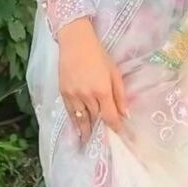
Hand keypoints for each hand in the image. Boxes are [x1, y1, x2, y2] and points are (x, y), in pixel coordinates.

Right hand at [57, 17, 130, 145]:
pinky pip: (70, 112)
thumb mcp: (114, 72)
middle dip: (100, 132)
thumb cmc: (98, 55)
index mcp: (102, 90)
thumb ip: (120, 95)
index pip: (110, 117)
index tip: (120, 136)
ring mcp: (73, 95)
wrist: (75, 42)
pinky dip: (75, 122)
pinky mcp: (63, 93)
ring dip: (86, 131)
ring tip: (89, 142)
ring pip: (81, 119)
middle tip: (104, 145)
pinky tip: (78, 129)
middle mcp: (87, 96)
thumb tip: (125, 114)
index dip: (115, 128)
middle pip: (95, 120)